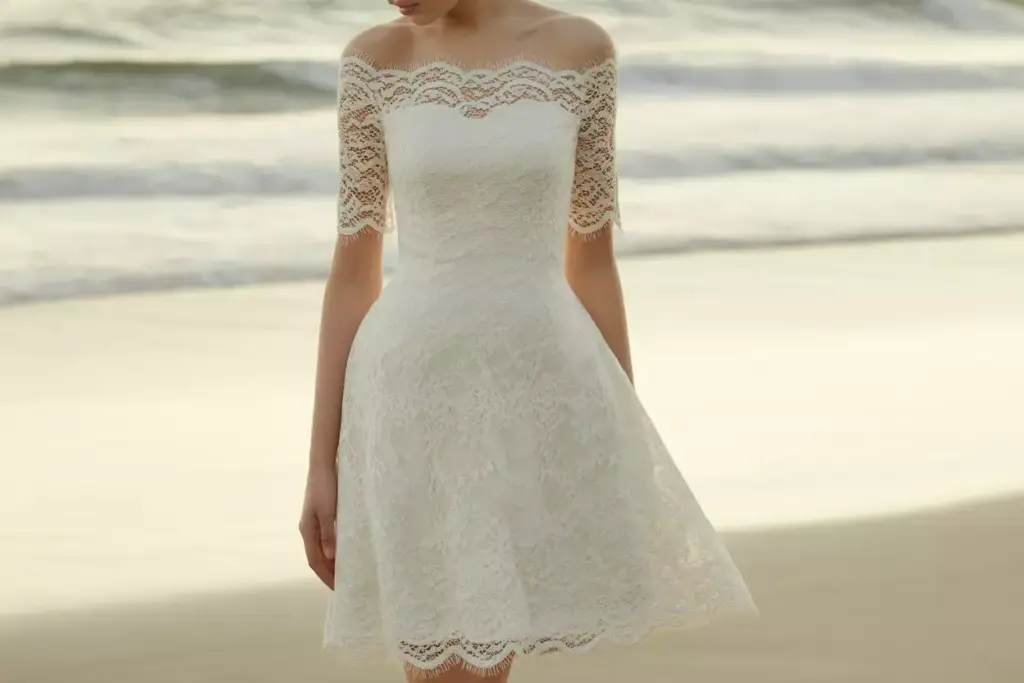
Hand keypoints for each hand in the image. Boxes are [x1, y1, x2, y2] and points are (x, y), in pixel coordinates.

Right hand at [299, 464, 337, 588]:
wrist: (323, 465)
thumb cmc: (325, 486)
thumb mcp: (328, 511)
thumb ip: (330, 534)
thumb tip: (331, 558)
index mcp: (307, 530)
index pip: (314, 560)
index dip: (325, 575)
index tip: (337, 588)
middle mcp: (309, 528)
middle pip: (317, 557)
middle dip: (328, 572)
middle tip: (343, 585)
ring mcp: (315, 522)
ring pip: (322, 549)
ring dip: (331, 562)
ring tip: (344, 572)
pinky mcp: (323, 515)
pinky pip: (327, 539)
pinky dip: (334, 549)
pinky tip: (344, 551)